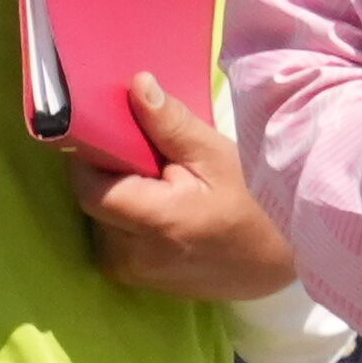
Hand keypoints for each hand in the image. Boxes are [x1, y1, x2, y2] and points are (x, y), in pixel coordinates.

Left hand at [82, 78, 303, 302]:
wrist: (271, 265)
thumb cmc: (253, 205)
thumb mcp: (218, 157)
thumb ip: (172, 124)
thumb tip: (136, 85)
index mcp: (156, 223)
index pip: (89, 184)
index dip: (97, 154)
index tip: (120, 132)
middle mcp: (131, 256)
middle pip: (92, 198)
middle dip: (112, 171)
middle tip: (151, 158)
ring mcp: (129, 272)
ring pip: (98, 215)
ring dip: (119, 193)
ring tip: (159, 185)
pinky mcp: (130, 277)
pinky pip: (110, 234)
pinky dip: (126, 215)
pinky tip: (159, 209)